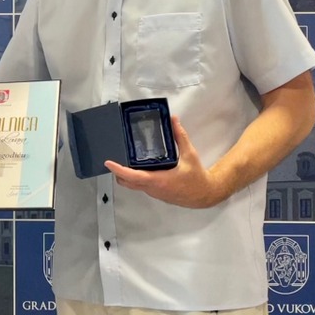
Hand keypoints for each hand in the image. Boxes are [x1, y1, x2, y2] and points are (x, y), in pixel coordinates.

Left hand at [103, 116, 223, 208]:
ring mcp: (153, 193)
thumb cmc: (197, 177)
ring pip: (133, 185)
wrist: (205, 195)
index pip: (133, 176)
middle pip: (127, 182)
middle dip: (117, 172)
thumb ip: (180, 136)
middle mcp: (153, 188)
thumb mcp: (190, 155)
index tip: (108, 163)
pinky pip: (140, 186)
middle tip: (113, 158)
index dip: (119, 170)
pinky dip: (134, 177)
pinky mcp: (156, 193)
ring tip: (122, 159)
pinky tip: (136, 165)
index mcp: (159, 180)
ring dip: (125, 175)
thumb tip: (173, 119)